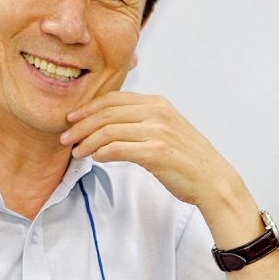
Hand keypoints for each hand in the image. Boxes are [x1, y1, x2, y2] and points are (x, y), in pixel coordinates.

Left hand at [61, 92, 260, 242]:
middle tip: (66, 137)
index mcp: (157, 103)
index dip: (88, 108)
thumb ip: (140, 121)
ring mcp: (157, 131)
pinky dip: (101, 153)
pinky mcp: (156, 152)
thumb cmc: (187, 158)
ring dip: (87, 142)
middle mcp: (157, 113)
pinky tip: (95, 158)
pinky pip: (118, 149)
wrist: (212, 180)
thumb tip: (107, 125)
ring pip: (108, 131)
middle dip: (81, 125)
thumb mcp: (164, 129)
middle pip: (106, 113)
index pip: (113, 100)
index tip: (72, 119)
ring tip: (77, 152)